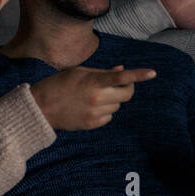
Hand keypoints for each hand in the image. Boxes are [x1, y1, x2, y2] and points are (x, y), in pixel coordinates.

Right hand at [29, 64, 155, 130]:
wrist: (41, 108)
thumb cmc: (59, 84)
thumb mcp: (79, 72)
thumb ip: (102, 72)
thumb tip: (121, 70)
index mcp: (94, 82)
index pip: (122, 77)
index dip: (139, 75)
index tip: (153, 73)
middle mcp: (97, 98)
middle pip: (127, 94)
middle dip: (127, 88)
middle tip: (119, 85)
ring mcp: (95, 113)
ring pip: (117, 106)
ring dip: (112, 99)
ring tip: (93, 96)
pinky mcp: (93, 124)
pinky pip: (109, 117)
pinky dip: (105, 111)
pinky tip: (89, 107)